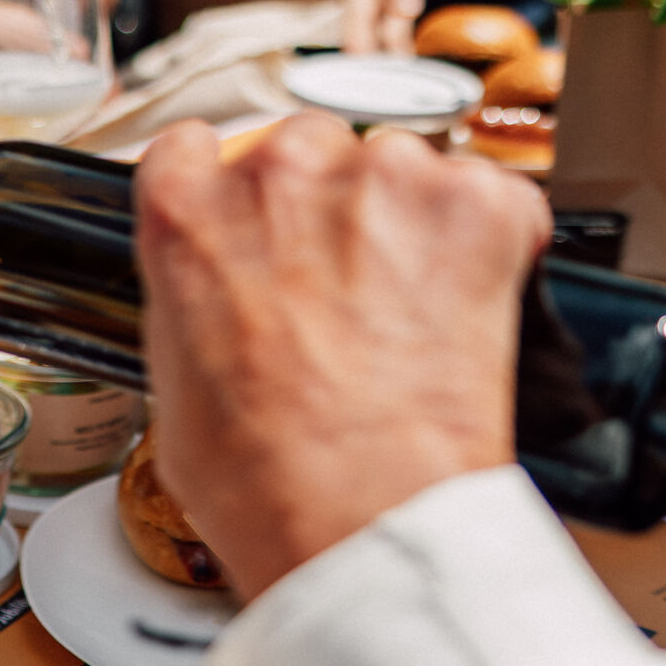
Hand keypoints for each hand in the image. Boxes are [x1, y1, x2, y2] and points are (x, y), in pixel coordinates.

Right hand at [132, 114, 546, 598]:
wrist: (362, 517)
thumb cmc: (265, 479)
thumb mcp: (173, 384)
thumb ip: (193, 300)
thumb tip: (223, 297)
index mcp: (187, 212)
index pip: (196, 147)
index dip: (233, 189)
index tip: (258, 223)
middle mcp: (278, 173)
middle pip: (307, 147)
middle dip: (328, 209)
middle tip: (343, 291)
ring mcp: (381, 179)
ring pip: (400, 169)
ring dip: (408, 225)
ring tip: (407, 315)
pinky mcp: (473, 206)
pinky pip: (491, 197)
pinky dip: (490, 244)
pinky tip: (464, 310)